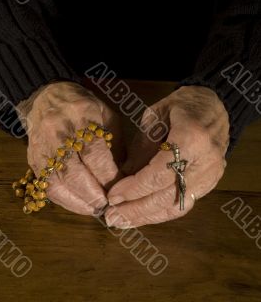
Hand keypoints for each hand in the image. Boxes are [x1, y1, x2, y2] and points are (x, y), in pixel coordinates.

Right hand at [18, 82, 122, 214]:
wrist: (46, 98)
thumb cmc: (84, 106)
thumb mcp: (108, 116)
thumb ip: (116, 145)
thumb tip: (126, 177)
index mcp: (81, 116)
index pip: (94, 153)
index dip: (109, 176)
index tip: (121, 190)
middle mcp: (58, 131)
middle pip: (73, 171)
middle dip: (93, 194)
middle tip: (108, 206)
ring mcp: (42, 146)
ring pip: (57, 182)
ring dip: (77, 202)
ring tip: (94, 209)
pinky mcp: (33, 158)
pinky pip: (46, 185)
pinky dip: (63, 199)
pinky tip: (78, 204)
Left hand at [105, 86, 229, 227]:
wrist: (214, 106)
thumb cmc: (180, 106)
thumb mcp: (155, 118)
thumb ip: (141, 149)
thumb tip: (122, 179)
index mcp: (192, 138)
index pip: (159, 174)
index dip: (134, 188)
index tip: (112, 196)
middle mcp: (206, 162)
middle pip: (168, 196)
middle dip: (137, 209)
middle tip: (112, 217)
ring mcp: (212, 175)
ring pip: (178, 206)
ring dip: (148, 216)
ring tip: (122, 221)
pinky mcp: (211, 183)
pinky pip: (184, 203)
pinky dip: (161, 211)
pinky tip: (141, 215)